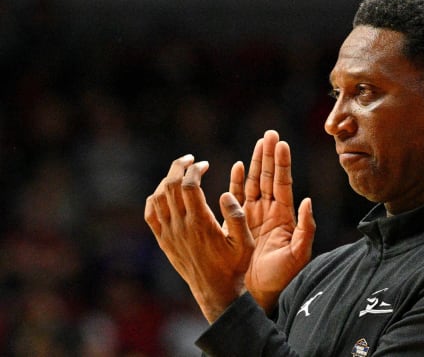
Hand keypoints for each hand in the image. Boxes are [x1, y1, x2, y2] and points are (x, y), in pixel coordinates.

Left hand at [144, 154, 254, 322]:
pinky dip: (155, 198)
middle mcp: (181, 226)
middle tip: (190, 160)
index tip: (205, 164)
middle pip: (171, 186)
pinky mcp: (163, 240)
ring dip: (168, 180)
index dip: (195, 169)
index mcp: (201, 223)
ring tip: (180, 173)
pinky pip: (151, 213)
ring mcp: (169, 233)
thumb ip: (238, 216)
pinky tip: (165, 193)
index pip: (190, 185)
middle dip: (179, 167)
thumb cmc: (234, 266)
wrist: (216, 291)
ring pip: (159, 196)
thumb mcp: (246, 243)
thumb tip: (225, 193)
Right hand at [241, 130, 315, 312]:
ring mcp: (252, 217)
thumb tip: (309, 201)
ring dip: (254, 163)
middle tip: (270, 134)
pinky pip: (235, 198)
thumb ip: (306, 228)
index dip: (281, 163)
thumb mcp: (299, 253)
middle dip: (268, 155)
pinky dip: (235, 182)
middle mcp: (268, 212)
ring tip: (258, 143)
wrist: (260, 294)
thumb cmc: (283, 277)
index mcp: (283, 216)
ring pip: (252, 183)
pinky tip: (235, 166)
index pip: (282, 183)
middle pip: (267, 177)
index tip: (282, 143)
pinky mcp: (236, 225)